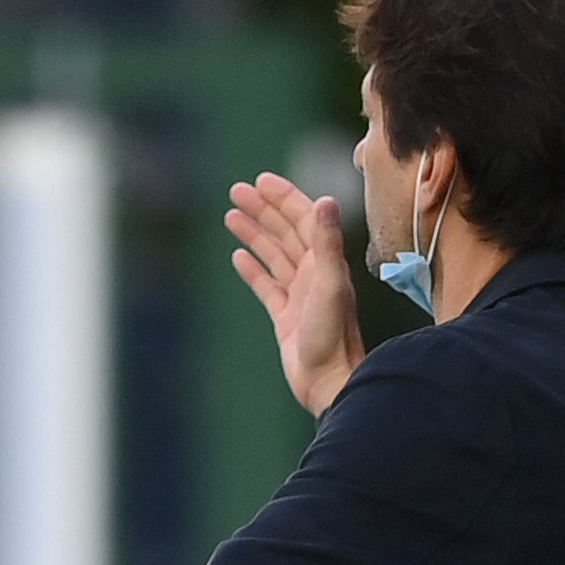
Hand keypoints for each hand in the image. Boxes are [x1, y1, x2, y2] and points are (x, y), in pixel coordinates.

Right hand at [225, 172, 365, 415]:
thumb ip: (328, 243)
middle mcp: (315, 274)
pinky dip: (253, 269)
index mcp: (327, 263)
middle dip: (263, 210)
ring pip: (274, 255)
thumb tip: (327, 199)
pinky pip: (267, 286)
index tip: (260, 181)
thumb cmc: (333, 337)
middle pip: (286, 232)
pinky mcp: (285, 317)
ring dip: (255, 234)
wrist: (330, 383)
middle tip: (236, 191)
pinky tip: (238, 257)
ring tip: (231, 216)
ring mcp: (299, 295)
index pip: (304, 219)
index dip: (284, 198)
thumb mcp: (331, 285)